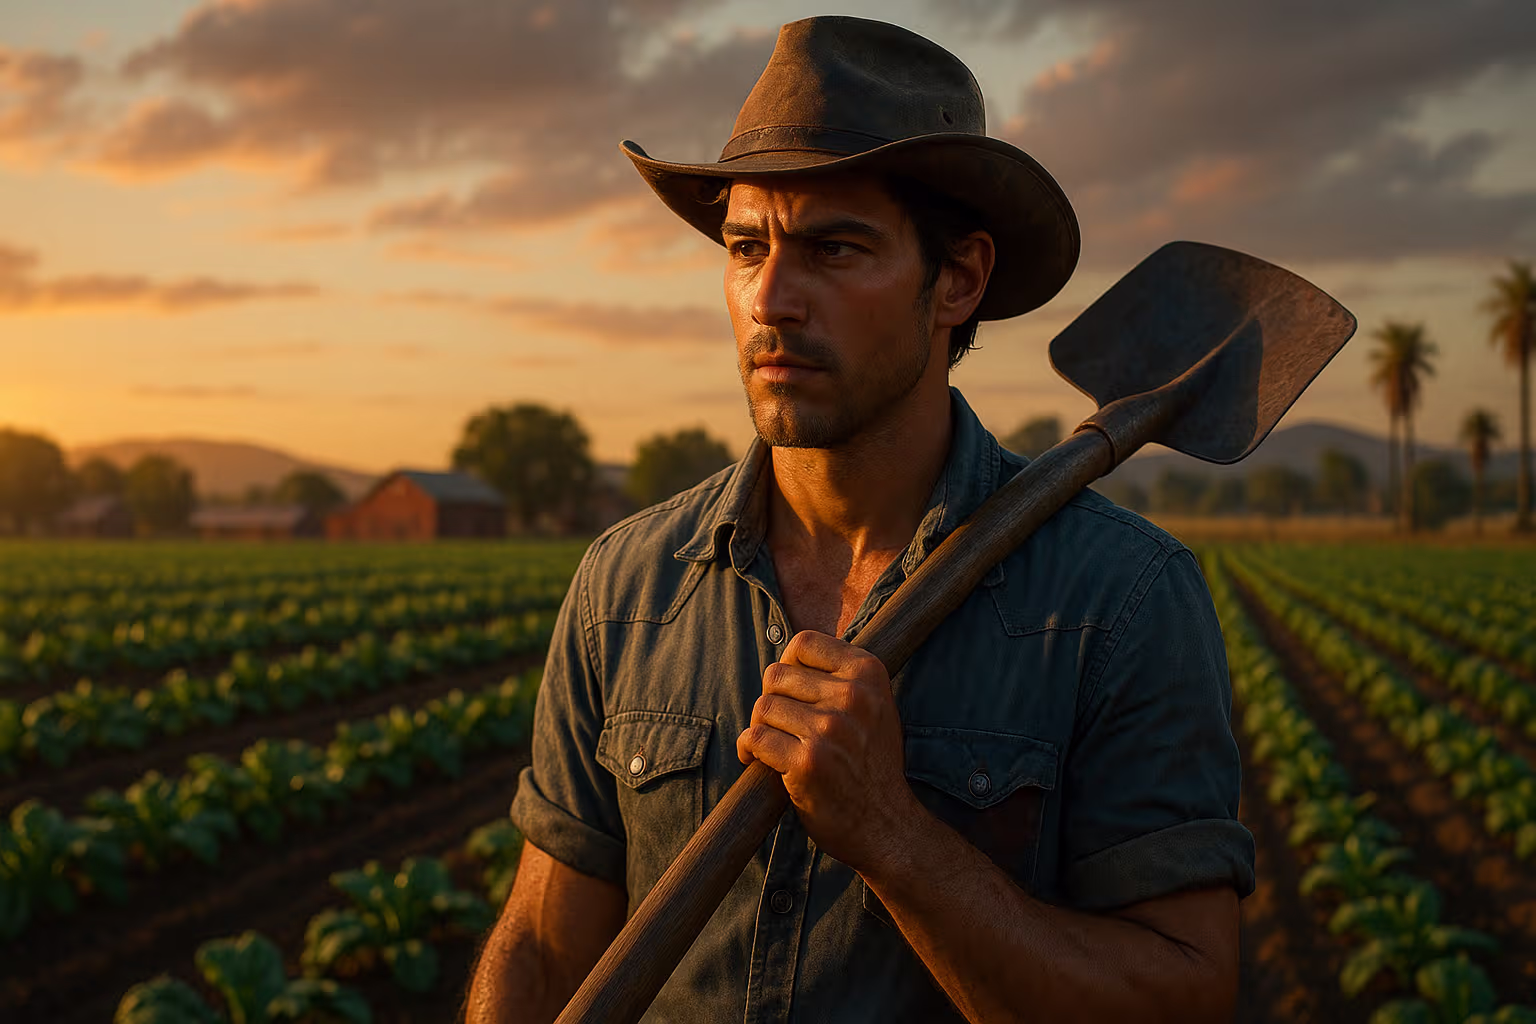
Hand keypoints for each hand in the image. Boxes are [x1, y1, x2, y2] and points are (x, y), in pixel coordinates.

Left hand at [735, 630, 921, 871]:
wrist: (887, 825)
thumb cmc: (871, 765)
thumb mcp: (875, 707)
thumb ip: (842, 678)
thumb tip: (787, 656)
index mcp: (869, 673)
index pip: (804, 642)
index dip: (788, 664)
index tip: (790, 690)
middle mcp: (852, 696)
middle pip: (777, 675)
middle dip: (771, 701)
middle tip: (780, 727)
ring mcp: (830, 729)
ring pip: (762, 707)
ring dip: (759, 728)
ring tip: (772, 746)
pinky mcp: (808, 762)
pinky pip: (755, 738)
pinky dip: (748, 749)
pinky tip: (756, 760)